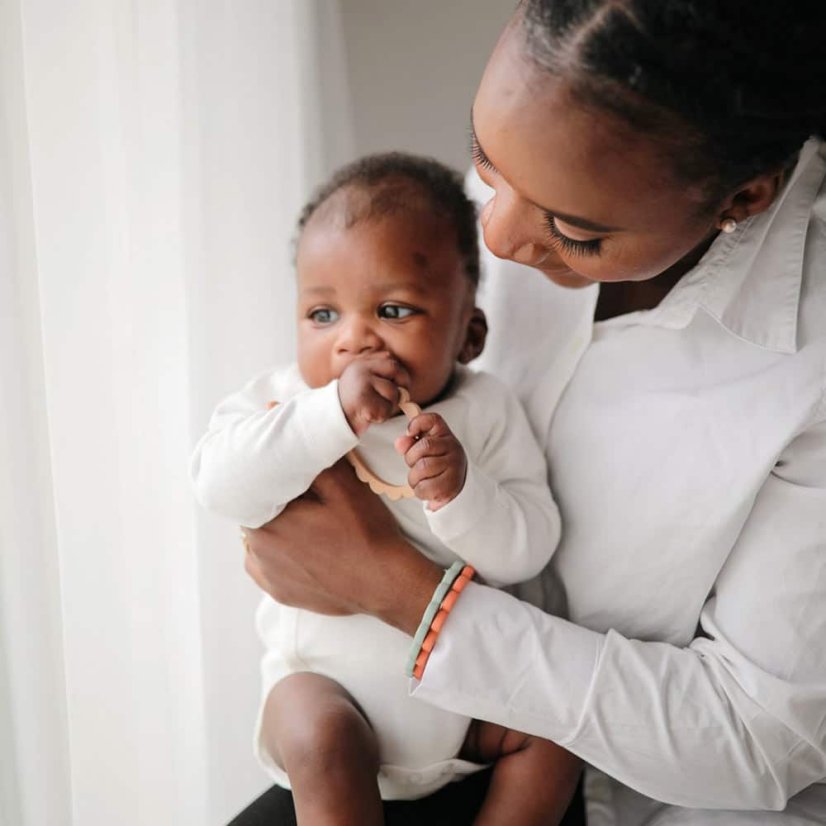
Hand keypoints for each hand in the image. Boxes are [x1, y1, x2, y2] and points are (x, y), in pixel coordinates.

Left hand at [242, 459, 441, 631]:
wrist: (385, 584)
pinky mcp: (279, 592)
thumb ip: (312, 458)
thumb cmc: (365, 534)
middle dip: (275, 504)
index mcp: (268, 520)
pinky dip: (279, 555)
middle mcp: (258, 551)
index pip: (253, 491)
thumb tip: (288, 431)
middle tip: (305, 500)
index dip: (271, 480)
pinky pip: (267, 566)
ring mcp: (267, 575)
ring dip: (275, 530)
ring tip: (307, 525)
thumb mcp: (343, 486)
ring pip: (260, 540)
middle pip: (256, 514)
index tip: (290, 478)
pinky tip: (304, 548)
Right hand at [338, 352, 409, 435]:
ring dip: (389, 406)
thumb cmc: (353, 403)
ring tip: (374, 408)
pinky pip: (386, 409)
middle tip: (394, 401)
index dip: (402, 376)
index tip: (401, 388)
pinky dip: (381, 417)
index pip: (393, 363)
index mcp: (363, 363)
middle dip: (399, 390)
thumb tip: (405, 389)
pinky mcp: (363, 402)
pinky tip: (368, 416)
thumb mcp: (364, 383)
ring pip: (393, 393)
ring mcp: (362, 384)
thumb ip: (382, 378)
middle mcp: (362, 370)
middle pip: (396, 374)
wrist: (330, 419)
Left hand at [395, 413, 466, 510]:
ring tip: (421, 479)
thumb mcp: (421, 451)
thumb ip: (409, 444)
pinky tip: (426, 488)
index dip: (417, 424)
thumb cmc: (434, 466)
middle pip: (423, 447)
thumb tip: (400, 442)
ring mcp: (454, 466)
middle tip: (416, 466)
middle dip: (411, 459)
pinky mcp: (451, 486)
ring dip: (414, 478)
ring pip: (422, 468)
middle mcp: (453, 447)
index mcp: (444, 434)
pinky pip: (425, 487)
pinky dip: (419, 491)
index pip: (432, 420)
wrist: (454, 488)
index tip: (410, 433)